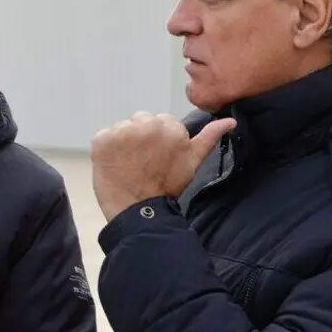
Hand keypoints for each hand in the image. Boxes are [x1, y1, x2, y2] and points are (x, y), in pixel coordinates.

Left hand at [91, 111, 235, 220]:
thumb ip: (209, 138)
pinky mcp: (102, 140)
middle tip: (143, 161)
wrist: (139, 211)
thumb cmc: (167, 187)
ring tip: (129, 164)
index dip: (157, 141)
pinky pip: (103, 137)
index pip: (160, 121)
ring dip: (123, 143)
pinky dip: (106, 150)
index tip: (157, 157)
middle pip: (140, 121)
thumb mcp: (193, 162)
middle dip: (141, 138)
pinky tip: (115, 165)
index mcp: (170, 126)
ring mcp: (122, 131)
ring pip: (122, 128)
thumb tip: (230, 122)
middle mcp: (147, 124)